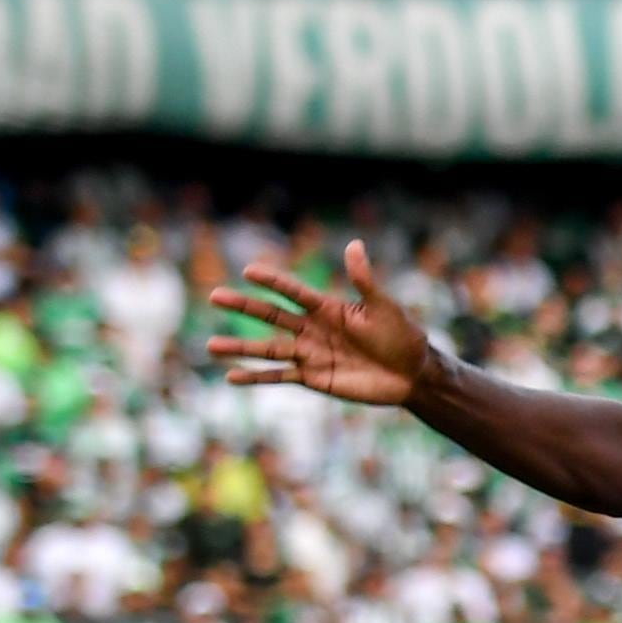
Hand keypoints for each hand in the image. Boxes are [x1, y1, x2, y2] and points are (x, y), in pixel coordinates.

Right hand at [205, 238, 431, 405]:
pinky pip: (279, 376)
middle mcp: (312, 328)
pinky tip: (232, 375)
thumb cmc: (401, 336)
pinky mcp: (313, 378)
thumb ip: (364, 280)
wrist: (410, 374)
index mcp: (327, 307)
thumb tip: (354, 244)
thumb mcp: (382, 306)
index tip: (249, 271)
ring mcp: (310, 354)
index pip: (293, 291)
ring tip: (211, 345)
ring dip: (240, 347)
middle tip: (214, 296)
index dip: (273, 281)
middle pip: (271, 315)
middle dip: (244, 306)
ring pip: (268, 349)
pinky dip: (256, 376)